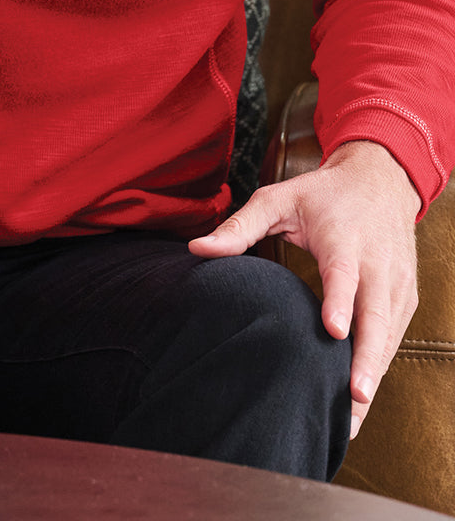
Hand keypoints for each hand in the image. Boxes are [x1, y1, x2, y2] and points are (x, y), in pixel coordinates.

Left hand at [189, 140, 419, 439]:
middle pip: (375, 314)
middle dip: (366, 357)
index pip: (345, 273)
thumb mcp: (277, 198)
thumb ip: (238, 226)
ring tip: (351, 418)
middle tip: (354, 396)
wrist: (379, 180)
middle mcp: (376, 263)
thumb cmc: (320, 194)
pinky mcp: (404, 298)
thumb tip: (196, 249)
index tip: (334, 331)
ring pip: (388, 334)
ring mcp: (396, 283)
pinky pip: (393, 338)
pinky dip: (379, 368)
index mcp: (344, 238)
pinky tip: (359, 401)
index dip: (341, 302)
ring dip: (373, 374)